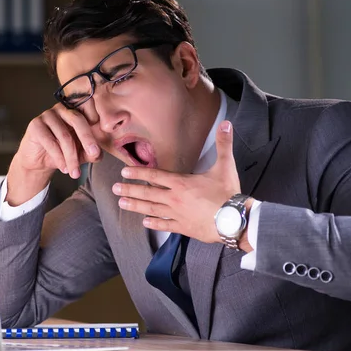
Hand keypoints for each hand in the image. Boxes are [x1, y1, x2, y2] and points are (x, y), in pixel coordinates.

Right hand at [14, 103, 101, 178]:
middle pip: (78, 120)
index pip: (89, 107)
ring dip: (71, 157)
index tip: (101, 134)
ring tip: (75, 172)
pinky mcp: (36, 124)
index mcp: (76, 110)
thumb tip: (98, 153)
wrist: (40, 162)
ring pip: (64, 136)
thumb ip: (93, 152)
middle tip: (93, 154)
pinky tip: (64, 168)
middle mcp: (62, 109)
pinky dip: (59, 158)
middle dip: (87, 139)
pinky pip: (50, 142)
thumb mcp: (83, 153)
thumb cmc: (64, 153)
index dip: (97, 120)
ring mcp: (47, 115)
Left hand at [112, 120, 239, 243]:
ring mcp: (178, 214)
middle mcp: (175, 198)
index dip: (139, 173)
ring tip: (122, 204)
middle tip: (114, 189)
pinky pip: (165, 225)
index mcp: (182, 183)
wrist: (235, 220)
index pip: (155, 175)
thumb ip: (224, 143)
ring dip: (135, 206)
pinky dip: (154, 224)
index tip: (124, 172)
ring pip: (152, 209)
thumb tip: (227, 123)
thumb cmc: (228, 193)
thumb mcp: (226, 165)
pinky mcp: (184, 227)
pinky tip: (145, 223)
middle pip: (148, 193)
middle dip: (130, 190)